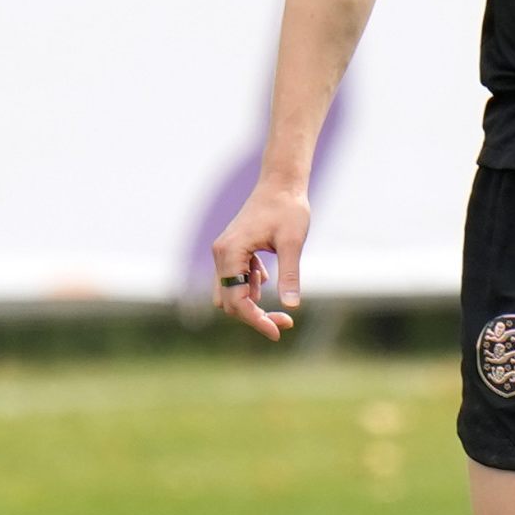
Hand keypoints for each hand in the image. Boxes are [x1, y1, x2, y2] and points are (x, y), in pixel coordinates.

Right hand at [210, 183, 307, 339]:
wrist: (282, 182)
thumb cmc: (288, 208)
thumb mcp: (293, 242)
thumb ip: (290, 274)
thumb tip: (292, 306)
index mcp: (230, 252)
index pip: (236, 300)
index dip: (255, 320)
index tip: (278, 331)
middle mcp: (221, 254)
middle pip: (229, 302)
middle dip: (254, 315)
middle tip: (286, 322)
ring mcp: (224, 252)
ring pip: (230, 292)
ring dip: (251, 303)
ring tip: (282, 307)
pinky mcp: (232, 250)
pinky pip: (234, 279)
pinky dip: (249, 287)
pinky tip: (268, 278)